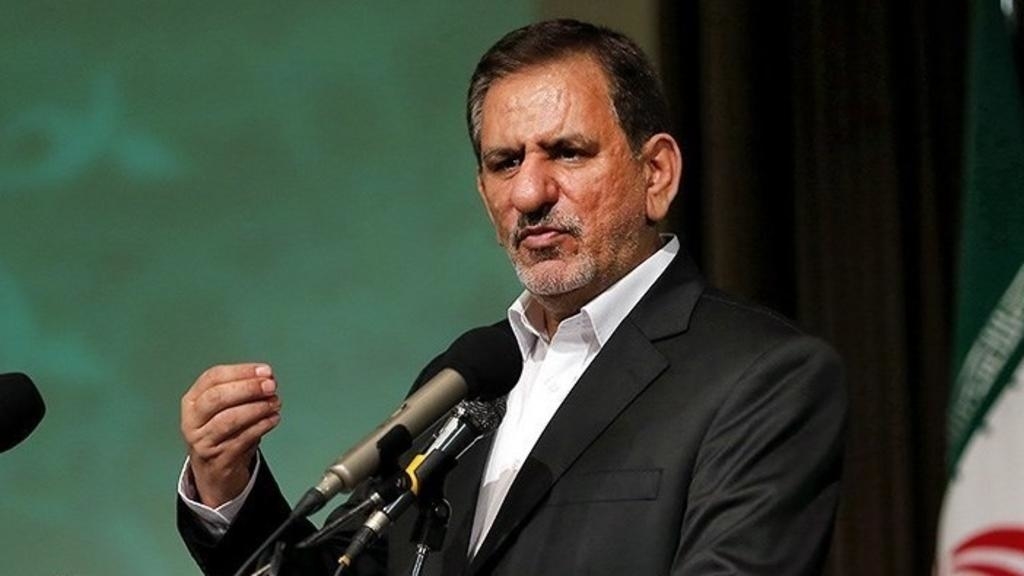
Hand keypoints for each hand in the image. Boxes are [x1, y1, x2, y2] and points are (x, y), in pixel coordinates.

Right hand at [181, 363, 281, 507]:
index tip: (265, 371)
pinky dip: (261, 426)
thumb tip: (268, 378)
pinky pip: (241, 439)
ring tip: (275, 403)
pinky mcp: (217, 459)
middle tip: (271, 386)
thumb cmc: (224, 433)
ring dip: (256, 408)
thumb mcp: (225, 409)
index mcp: (192, 400)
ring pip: (228, 419)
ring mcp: (202, 441)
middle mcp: (192, 420)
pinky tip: (273, 419)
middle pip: (217, 397)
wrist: (215, 472)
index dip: (241, 371)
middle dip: (248, 388)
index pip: (213, 377)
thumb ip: (243, 391)